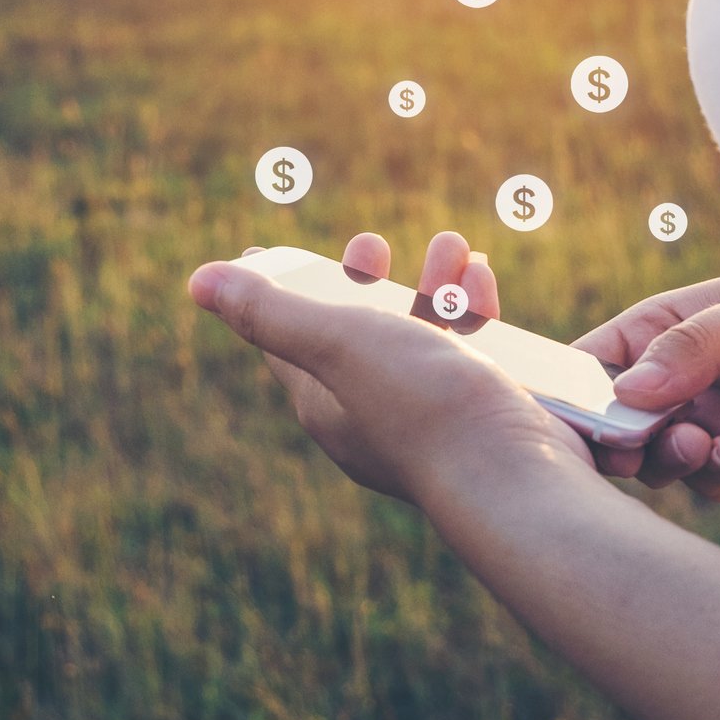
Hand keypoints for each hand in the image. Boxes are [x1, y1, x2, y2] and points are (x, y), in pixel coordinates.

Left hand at [191, 232, 592, 503]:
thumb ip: (272, 311)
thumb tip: (198, 280)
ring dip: (430, 283)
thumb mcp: (338, 344)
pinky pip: (468, 354)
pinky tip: (482, 281)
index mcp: (325, 404)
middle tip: (369, 243)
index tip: (263, 251)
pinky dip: (472, 311)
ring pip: (420, 337)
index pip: (283, 340)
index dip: (273, 292)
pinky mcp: (482, 416)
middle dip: (364, 279)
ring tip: (452, 247)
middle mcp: (372, 417)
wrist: (521, 476)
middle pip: (355, 333)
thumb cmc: (424, 407)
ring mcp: (431, 420)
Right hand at [574, 274, 719, 504]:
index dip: (576, 384)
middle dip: (613, 434)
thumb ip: (692, 344)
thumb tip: (626, 389)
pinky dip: (712, 472)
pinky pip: (710, 481)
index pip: (602, 357)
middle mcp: (685, 383)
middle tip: (623, 442)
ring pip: (656, 459)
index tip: (567, 409)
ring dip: (664, 455)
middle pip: (618, 419)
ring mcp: (713, 426)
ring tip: (691, 440)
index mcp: (671, 329)